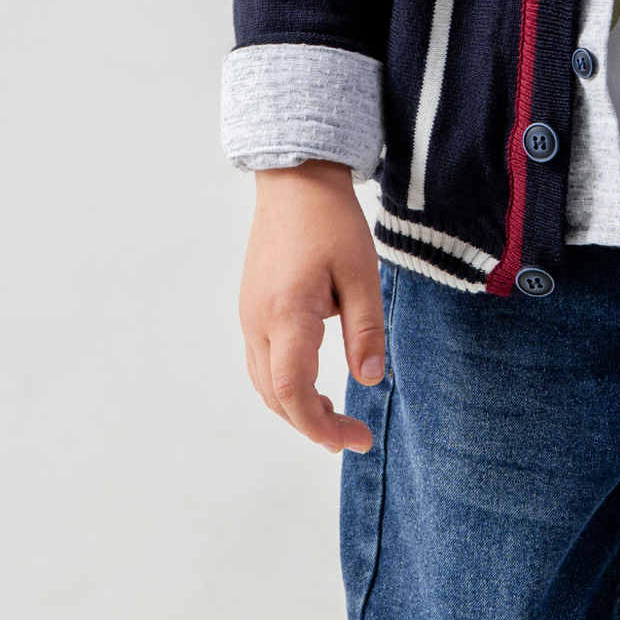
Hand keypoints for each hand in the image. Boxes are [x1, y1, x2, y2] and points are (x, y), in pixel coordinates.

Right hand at [239, 160, 383, 452]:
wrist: (295, 180)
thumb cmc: (331, 221)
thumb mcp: (361, 272)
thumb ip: (365, 328)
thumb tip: (370, 381)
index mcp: (286, 315)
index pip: (293, 393)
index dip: (321, 425)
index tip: (356, 439)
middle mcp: (257, 322)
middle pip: (276, 396)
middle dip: (313, 424)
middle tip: (354, 436)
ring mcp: (249, 316)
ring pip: (265, 383)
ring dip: (297, 407)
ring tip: (336, 417)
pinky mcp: (252, 308)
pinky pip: (262, 362)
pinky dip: (286, 385)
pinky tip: (314, 383)